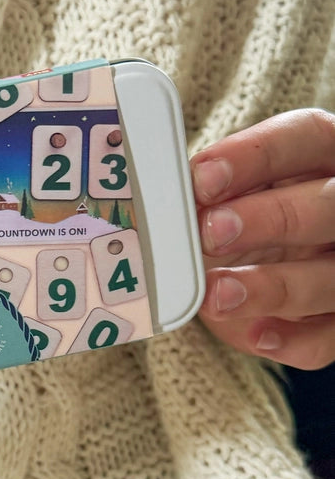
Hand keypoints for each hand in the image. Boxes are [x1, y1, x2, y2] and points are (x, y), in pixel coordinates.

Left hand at [191, 108, 334, 369]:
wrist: (273, 269)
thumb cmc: (245, 217)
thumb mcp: (234, 194)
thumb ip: (211, 193)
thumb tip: (160, 206)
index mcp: (325, 157)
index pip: (306, 138)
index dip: (256, 155)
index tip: (201, 178)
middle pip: (330, 206)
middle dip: (271, 218)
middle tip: (210, 233)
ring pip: (333, 277)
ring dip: (274, 286)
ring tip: (217, 295)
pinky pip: (332, 335)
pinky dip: (296, 339)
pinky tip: (257, 337)